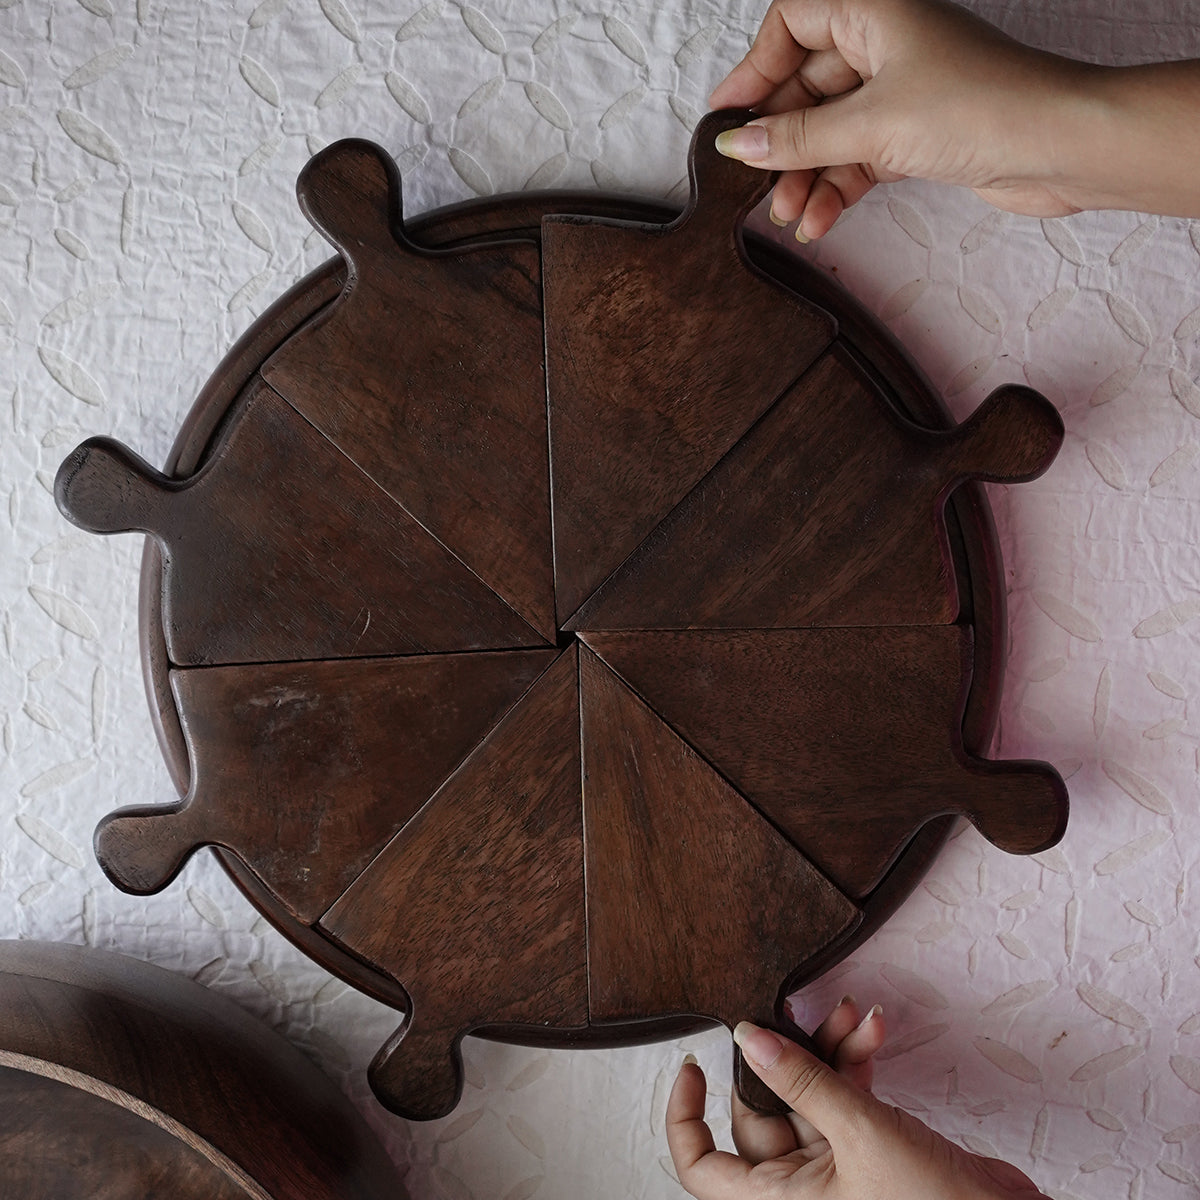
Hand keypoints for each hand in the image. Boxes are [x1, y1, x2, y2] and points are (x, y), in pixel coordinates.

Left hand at [666, 1008, 1044, 1198]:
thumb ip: (803, 1083)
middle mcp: (802, 1189)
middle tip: (797, 1017)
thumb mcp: (861, 1135)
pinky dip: (856, 1062)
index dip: (686, 1118)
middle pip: (761, 1112)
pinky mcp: (871, 1148)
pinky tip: (872, 1030)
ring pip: (808, 1096)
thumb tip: (749, 1038)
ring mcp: (837, 1168)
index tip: (691, 1067)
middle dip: (783, 1059)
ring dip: (828, 1050)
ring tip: (850, 1013)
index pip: (704, 1166)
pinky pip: (845, 1097)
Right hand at [709, 0, 1199, 236]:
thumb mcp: (870, 123)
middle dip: (780, 141)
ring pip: (830, 130)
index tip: (728, 115)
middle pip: (806, 87)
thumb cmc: (979, 108)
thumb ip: (797, 137)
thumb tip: (738, 143)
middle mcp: (886, 44)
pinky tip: (817, 221)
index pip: (792, 24)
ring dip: (804, 175)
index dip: (755, 68)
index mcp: (874, 11)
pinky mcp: (916, 135)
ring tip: (789, 216)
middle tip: (755, 183)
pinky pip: (856, 158)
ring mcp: (901, 91)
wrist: (1059, 148)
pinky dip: (835, 188)